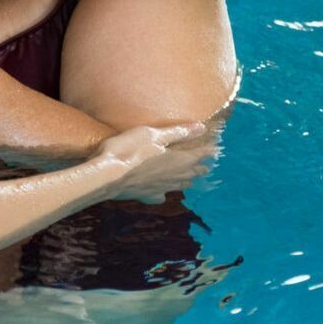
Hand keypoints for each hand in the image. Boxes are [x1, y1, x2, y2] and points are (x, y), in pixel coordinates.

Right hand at [96, 123, 211, 203]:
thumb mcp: (153, 135)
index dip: (207, 151)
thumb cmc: (129, 150)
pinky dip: (163, 194)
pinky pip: (159, 196)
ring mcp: (160, 188)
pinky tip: (161, 195)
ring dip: (186, 182)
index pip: (199, 154)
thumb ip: (177, 132)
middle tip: (207, 166)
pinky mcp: (146, 195)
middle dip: (199, 168)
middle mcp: (172, 177)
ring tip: (191, 181)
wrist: (106, 175)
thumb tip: (201, 127)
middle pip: (191, 173)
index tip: (216, 149)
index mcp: (178, 160)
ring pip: (179, 186)